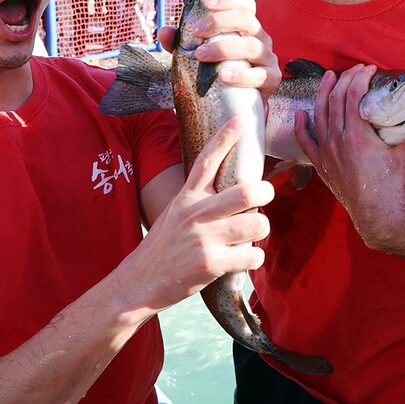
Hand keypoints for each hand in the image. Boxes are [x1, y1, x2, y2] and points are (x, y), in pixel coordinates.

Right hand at [123, 118, 273, 312]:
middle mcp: (195, 214)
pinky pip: (252, 256)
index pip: (206, 160)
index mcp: (186, 197)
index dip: (225, 138)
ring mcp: (204, 239)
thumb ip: (198, 199)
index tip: (240, 120)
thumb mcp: (174, 213)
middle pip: (244, 191)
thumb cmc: (162, 248)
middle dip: (265, 191)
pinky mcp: (210, 264)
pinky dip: (255, 259)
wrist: (138, 283)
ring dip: (262, 229)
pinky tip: (245, 260)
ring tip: (253, 234)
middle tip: (266, 195)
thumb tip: (231, 191)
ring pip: (256, 223)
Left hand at [157, 0, 279, 95]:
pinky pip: (260, 75)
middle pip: (247, 20)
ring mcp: (267, 58)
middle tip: (197, 32)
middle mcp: (260, 39)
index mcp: (245, 28)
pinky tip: (224, 76)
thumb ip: (181, 43)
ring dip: (224, 48)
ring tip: (202, 56)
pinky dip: (241, 75)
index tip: (207, 4)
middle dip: (220, 22)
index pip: (245, 5)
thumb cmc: (219, 72)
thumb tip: (164, 32)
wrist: (238, 104)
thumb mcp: (199, 55)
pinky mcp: (271, 80)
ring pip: (252, 46)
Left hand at [295, 64, 404, 251]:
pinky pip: (306, 142)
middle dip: (346, 79)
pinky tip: (301, 114)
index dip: (360, 77)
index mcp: (357, 132)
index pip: (353, 93)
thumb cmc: (392, 182)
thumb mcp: (399, 146)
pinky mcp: (322, 165)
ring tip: (329, 78)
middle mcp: (337, 138)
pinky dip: (302, 126)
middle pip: (336, 99)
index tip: (369, 70)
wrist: (379, 212)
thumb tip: (391, 106)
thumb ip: (391, 124)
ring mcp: (326, 151)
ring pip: (320, 114)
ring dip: (324, 92)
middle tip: (356, 71)